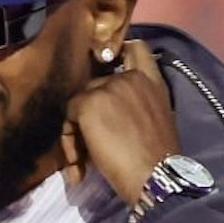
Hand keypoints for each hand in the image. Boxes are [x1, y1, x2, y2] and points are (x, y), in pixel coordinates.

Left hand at [60, 38, 178, 200]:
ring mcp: (109, 87)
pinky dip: (69, 141)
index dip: (115, 55)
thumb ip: (132, 105)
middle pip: (94, 87)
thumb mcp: (152, 120)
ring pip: (78, 103)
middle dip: (89, 114)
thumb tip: (107, 111)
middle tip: (90, 147)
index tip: (105, 71)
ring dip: (75, 133)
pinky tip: (78, 165)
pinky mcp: (90, 101)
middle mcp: (132, 77)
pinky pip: (68, 115)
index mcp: (154, 82)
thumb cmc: (155, 158)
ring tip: (81, 164)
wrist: (154, 174)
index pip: (136, 48)